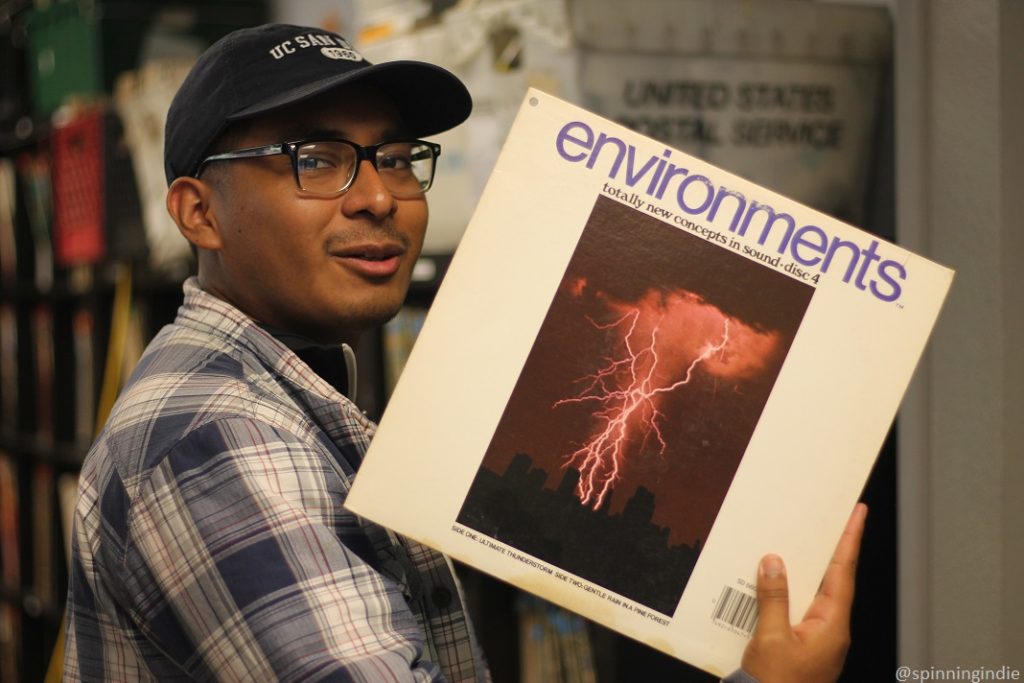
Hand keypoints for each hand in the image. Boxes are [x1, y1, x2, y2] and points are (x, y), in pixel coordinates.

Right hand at [740, 503, 867, 682]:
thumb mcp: (769, 638)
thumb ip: (773, 598)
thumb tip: (773, 563)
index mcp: (832, 626)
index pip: (843, 572)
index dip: (850, 539)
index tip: (858, 513)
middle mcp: (831, 631)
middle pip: (833, 580)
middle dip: (831, 549)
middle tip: (831, 519)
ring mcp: (819, 640)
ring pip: (815, 595)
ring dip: (806, 571)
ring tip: (799, 544)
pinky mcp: (803, 646)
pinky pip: (800, 610)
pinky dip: (790, 592)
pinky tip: (775, 583)